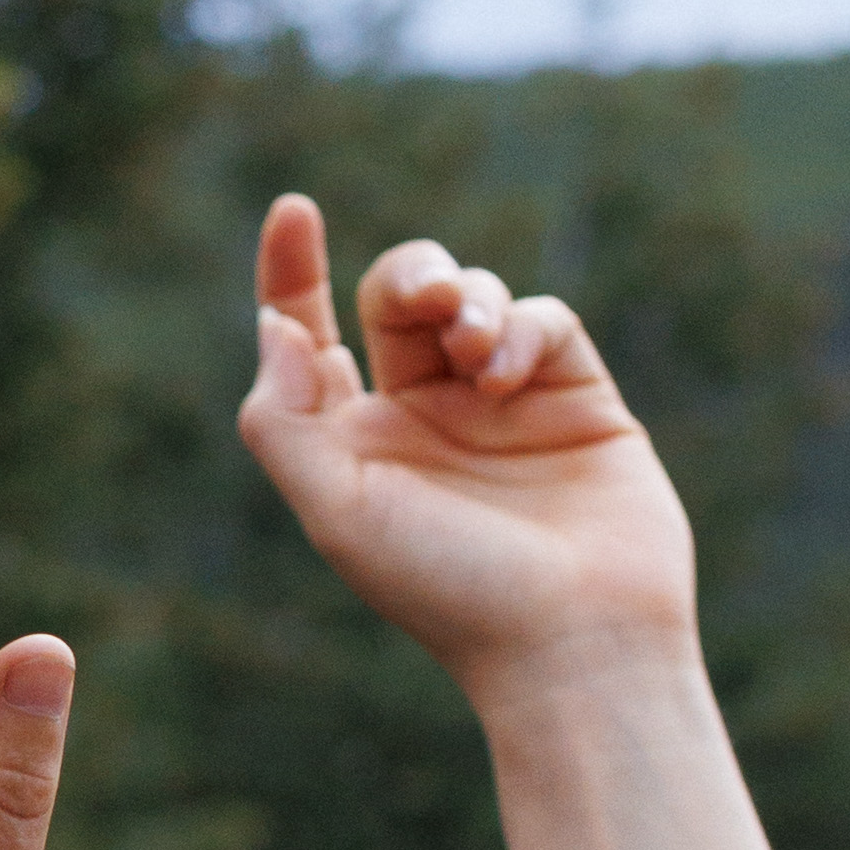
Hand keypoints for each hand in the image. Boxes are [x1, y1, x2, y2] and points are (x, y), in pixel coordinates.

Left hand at [234, 195, 696, 700]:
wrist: (575, 638)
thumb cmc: (449, 588)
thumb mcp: (337, 511)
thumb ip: (285, 419)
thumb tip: (273, 328)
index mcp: (357, 440)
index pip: (310, 334)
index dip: (293, 272)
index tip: (294, 211)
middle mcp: (425, 415)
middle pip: (398, 296)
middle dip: (410, 275)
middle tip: (428, 297)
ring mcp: (502, 403)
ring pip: (473, 297)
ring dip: (468, 300)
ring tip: (476, 349)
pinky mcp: (576, 396)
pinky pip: (542, 319)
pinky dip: (521, 326)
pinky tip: (509, 372)